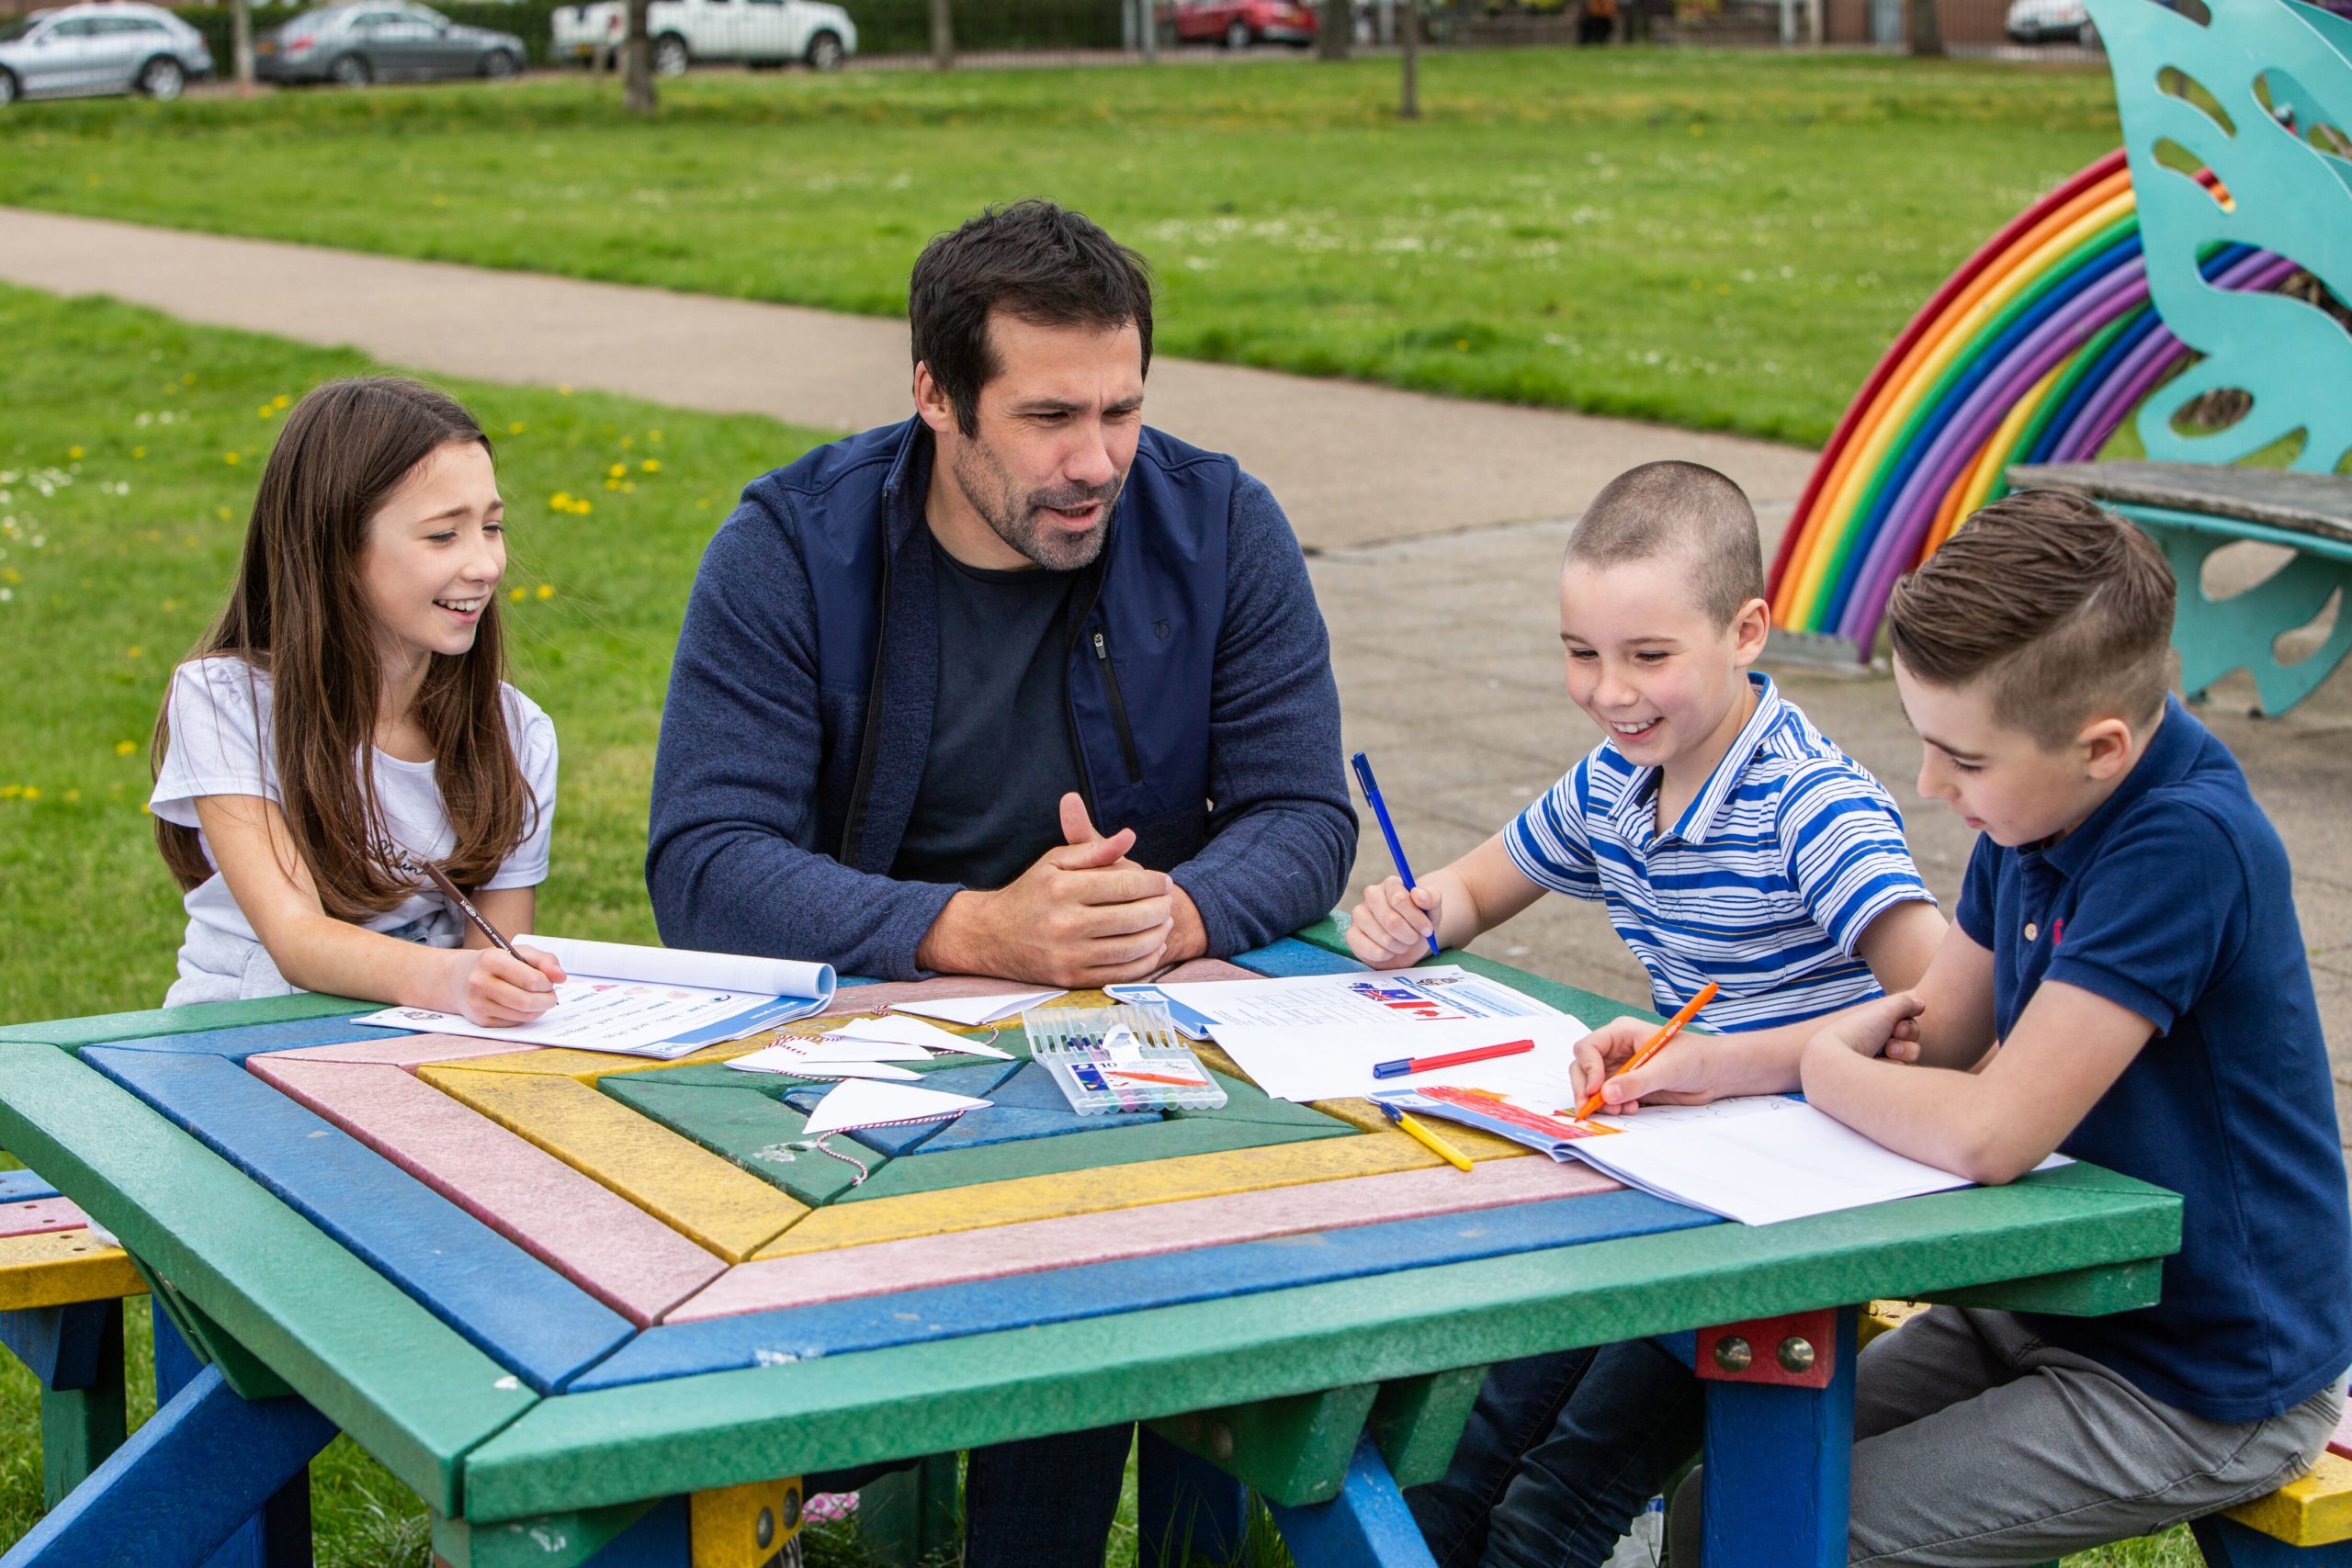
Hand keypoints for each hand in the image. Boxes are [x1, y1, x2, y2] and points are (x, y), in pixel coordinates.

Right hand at [447, 944, 565, 1027]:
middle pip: (527, 1001)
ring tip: (538, 999)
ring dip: (539, 1009)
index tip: (548, 981)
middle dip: (547, 1000)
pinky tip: (523, 1006)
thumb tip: (561, 977)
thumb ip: (545, 961)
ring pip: (523, 1015)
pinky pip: (514, 1023)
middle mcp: (480, 982)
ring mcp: (478, 1004)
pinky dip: (526, 1016)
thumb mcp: (520, 953)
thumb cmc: (497, 964)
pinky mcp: (481, 1020)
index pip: (531, 980)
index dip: (547, 983)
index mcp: (492, 960)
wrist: (459, 979)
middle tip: (550, 995)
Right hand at [916, 795, 1173, 986]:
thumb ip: (1093, 848)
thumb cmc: (1030, 893)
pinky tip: (1153, 947)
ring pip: (1133, 947)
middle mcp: (1066, 923)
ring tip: (1165, 921)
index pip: (1125, 883)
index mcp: (1063, 888)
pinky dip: (1146, 961)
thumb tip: (1129, 836)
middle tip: (1169, 901)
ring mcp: (1069, 955)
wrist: (991, 936)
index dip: (1154, 882)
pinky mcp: (1071, 979)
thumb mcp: (1055, 861)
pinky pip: (1121, 973)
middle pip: (1134, 916)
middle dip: (1161, 907)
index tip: (1164, 880)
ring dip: (1159, 934)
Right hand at [1346, 875, 1438, 968]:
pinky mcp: (1351, 934)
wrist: (1410, 942)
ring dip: (1400, 946)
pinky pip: (1372, 950)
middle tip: (1414, 938)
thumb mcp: (1433, 910)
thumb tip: (1417, 894)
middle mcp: (1371, 895)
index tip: (1427, 929)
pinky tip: (1389, 950)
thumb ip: (1431, 898)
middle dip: (1409, 935)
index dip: (1416, 918)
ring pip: (1383, 937)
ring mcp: (1358, 914)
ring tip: (1403, 944)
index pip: (1400, 899)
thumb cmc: (1420, 923)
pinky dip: (1387, 955)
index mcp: (1391, 884)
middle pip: (1391, 920)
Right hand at [1566, 1014, 1724, 1113]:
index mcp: (1622, 1033)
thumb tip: (1605, 1095)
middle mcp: (1616, 1050)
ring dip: (1601, 1101)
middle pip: (1583, 1068)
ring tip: (1620, 1111)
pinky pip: (1609, 1098)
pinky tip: (1631, 1109)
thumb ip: (1636, 1082)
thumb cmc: (1696, 1058)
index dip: (1587, 1069)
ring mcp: (1621, 1069)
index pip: (1588, 1048)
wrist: (1716, 1074)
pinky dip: (1613, 1107)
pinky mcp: (1629, 1087)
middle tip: (1591, 1110)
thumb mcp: (1666, 1068)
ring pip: (1593, 1086)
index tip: (1595, 1090)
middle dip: (1586, 1089)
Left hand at [1803, 993, 1925, 1069]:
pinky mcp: (1877, 1085)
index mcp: (1873, 1029)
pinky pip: (1900, 1079)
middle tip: (1889, 1045)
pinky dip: (1893, 1071)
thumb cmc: (1856, 1033)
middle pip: (1912, 1046)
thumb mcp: (1882, 1011)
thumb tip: (1920, 1004)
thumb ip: (1904, 1004)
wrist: (1833, 1063)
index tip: (1896, 1028)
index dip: (1908, 1028)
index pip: (1907, 1029)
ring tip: (1884, 1055)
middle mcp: (1875, 1047)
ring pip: (1909, 1062)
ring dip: (1902, 1055)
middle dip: (1905, 1042)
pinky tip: (1879, 1071)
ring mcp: (1875, 1068)